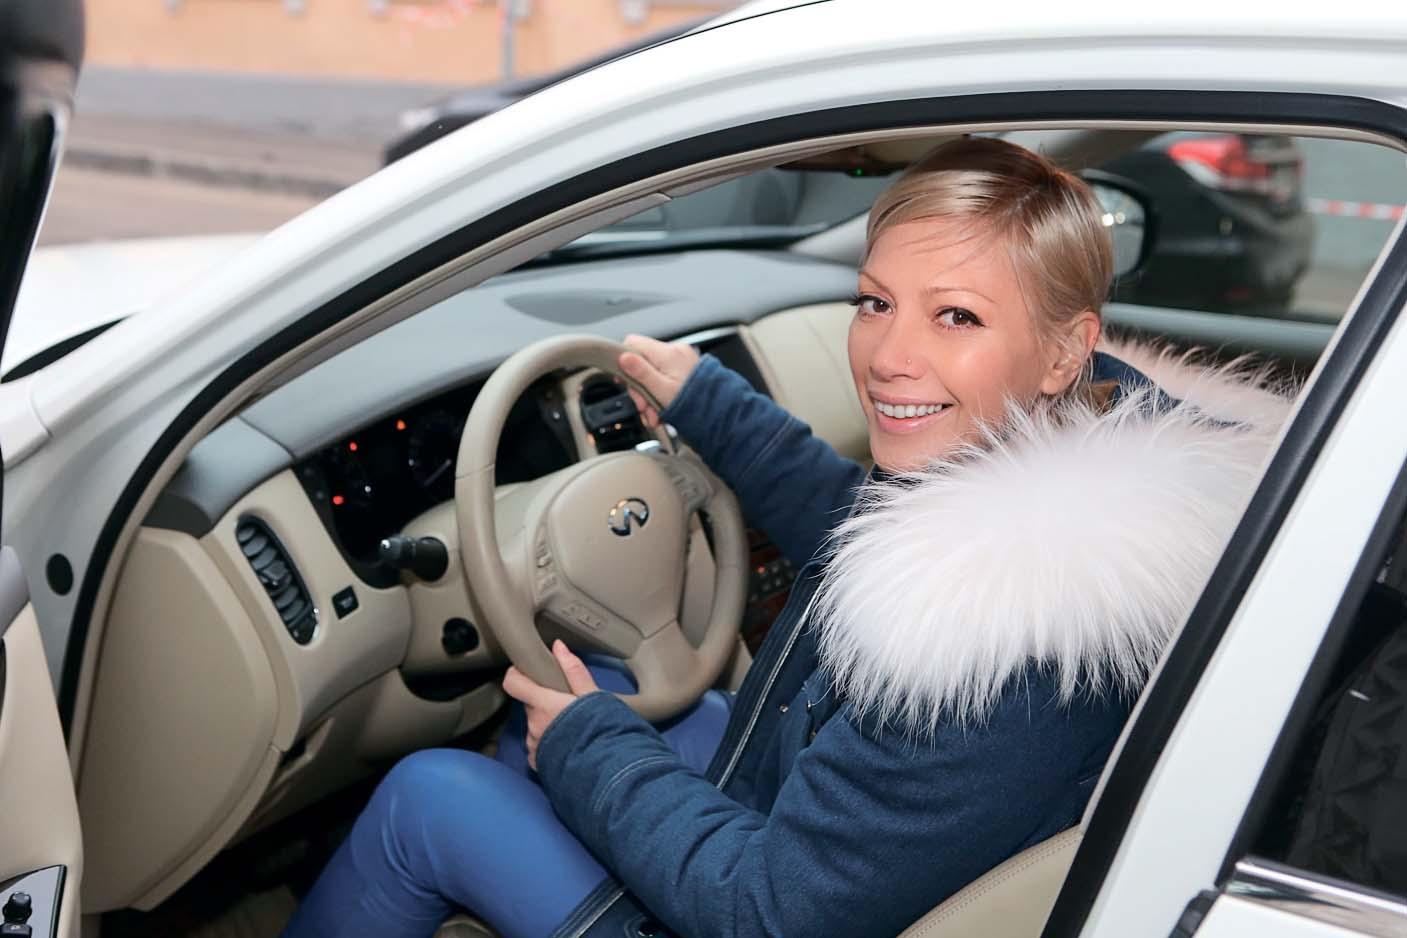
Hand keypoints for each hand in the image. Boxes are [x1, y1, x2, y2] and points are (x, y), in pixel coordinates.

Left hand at [502, 640, 599, 770]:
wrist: (606, 770)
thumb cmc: (602, 730)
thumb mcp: (592, 695)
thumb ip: (573, 670)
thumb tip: (558, 646)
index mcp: (544, 703)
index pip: (513, 682)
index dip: (517, 674)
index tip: (527, 671)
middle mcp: (534, 724)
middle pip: (530, 703)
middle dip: (544, 701)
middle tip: (567, 704)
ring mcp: (534, 744)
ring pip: (535, 725)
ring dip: (547, 723)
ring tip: (572, 727)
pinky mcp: (538, 761)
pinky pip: (538, 745)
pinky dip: (549, 742)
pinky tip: (568, 744)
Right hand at [619, 334, 700, 428]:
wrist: (722, 413)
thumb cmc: (696, 404)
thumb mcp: (662, 390)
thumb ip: (641, 372)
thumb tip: (623, 356)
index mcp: (667, 353)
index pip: (633, 343)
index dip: (624, 361)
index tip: (624, 381)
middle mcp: (675, 352)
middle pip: (642, 363)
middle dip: (639, 388)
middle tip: (644, 407)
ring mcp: (682, 361)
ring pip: (653, 373)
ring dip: (649, 396)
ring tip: (655, 414)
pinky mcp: (686, 370)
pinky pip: (665, 378)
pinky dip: (661, 394)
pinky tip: (662, 410)